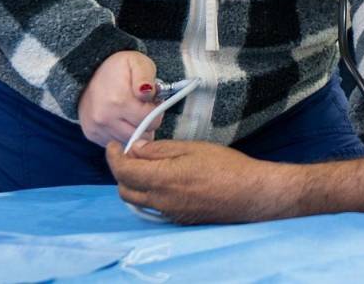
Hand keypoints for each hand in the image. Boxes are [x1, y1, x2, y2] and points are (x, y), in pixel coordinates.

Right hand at [78, 50, 159, 146]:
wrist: (87, 72)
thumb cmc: (118, 68)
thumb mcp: (137, 62)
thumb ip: (146, 77)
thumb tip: (148, 92)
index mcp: (119, 101)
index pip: (151, 121)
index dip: (157, 110)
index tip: (153, 102)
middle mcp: (105, 118)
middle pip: (142, 135)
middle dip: (148, 122)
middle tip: (144, 108)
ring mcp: (96, 128)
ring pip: (129, 142)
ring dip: (136, 130)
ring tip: (133, 113)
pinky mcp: (91, 134)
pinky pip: (116, 143)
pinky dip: (123, 135)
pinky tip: (123, 120)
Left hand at [108, 139, 295, 224]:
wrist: (250, 193)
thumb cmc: (226, 166)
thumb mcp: (193, 148)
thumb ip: (161, 150)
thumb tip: (136, 149)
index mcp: (161, 180)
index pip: (123, 171)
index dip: (113, 156)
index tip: (113, 145)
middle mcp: (159, 202)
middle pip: (124, 190)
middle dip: (121, 171)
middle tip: (132, 153)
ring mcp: (168, 214)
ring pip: (137, 201)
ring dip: (134, 183)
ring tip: (147, 165)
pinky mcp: (178, 219)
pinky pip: (153, 206)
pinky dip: (150, 192)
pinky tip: (166, 180)